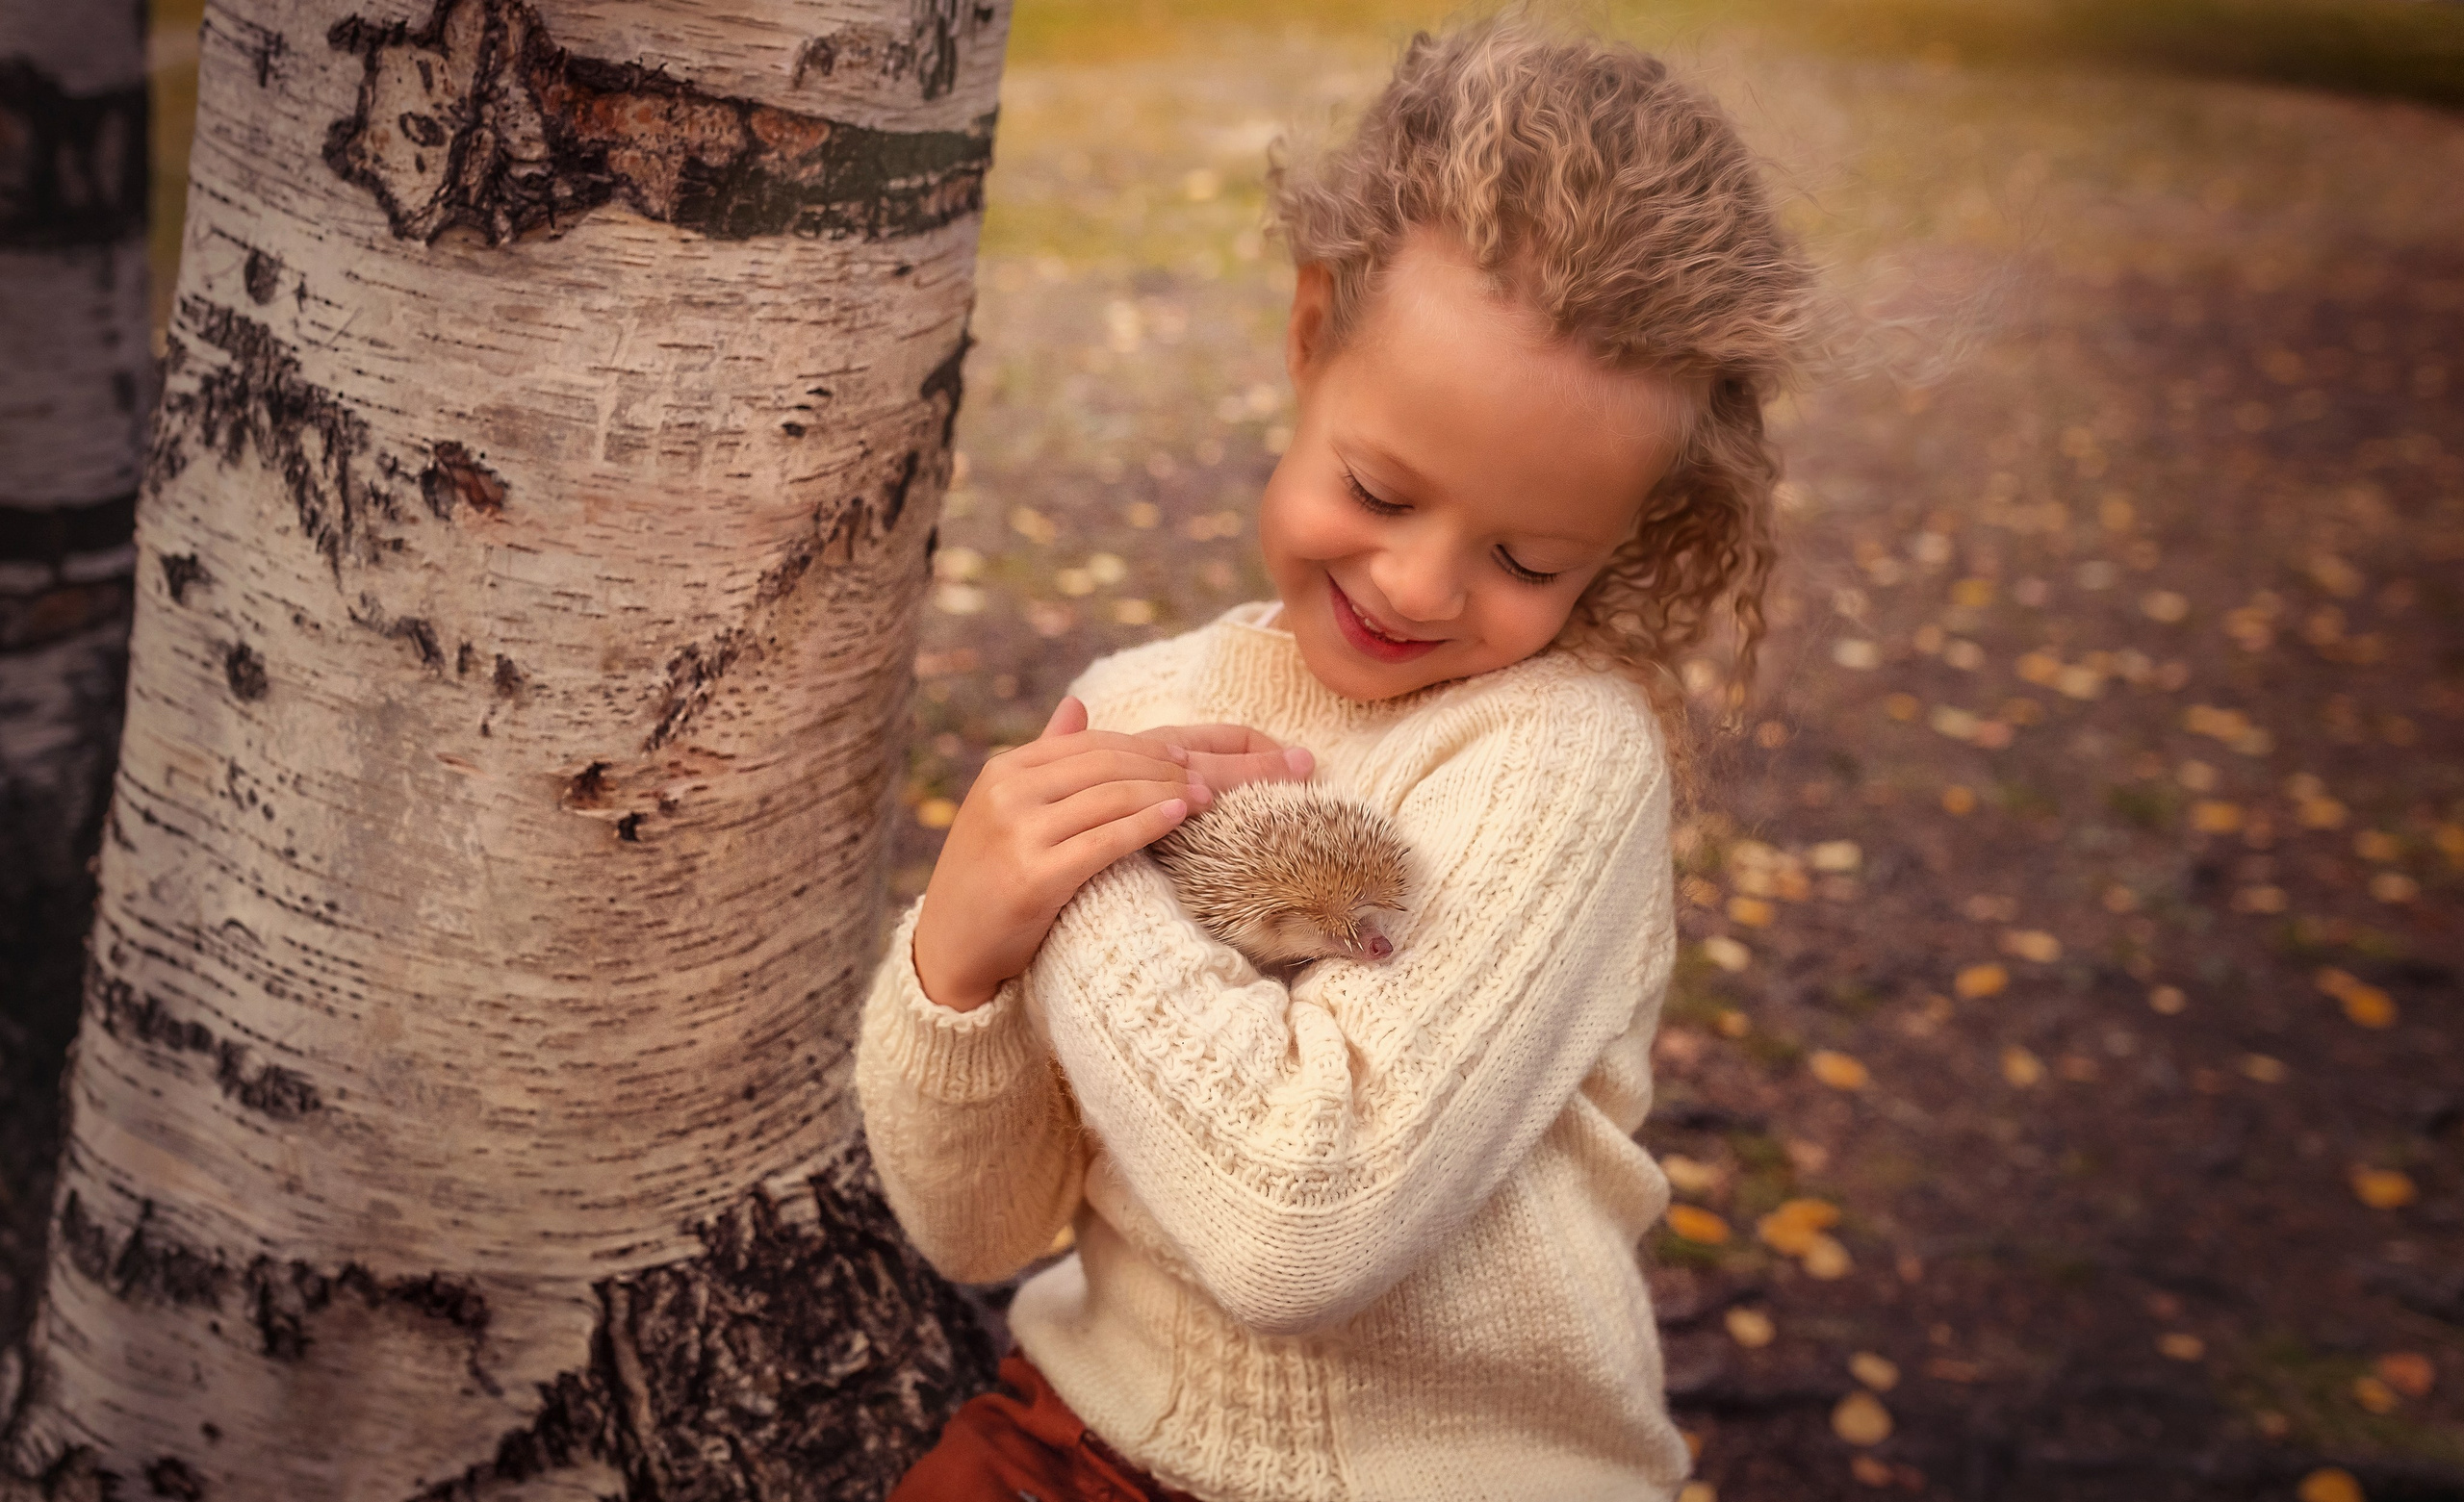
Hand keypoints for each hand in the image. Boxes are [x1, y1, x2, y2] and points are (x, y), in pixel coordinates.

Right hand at [912, 698, 1312, 1011]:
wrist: (946, 952)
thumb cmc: (989, 882)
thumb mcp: (1009, 811)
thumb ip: (1046, 759)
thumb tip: (1076, 706)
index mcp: (1010, 768)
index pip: (1099, 742)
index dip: (1157, 745)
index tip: (1205, 753)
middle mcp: (1011, 790)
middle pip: (1111, 762)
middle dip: (1175, 765)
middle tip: (1226, 774)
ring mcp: (1017, 831)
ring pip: (1110, 795)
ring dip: (1167, 791)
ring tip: (1211, 796)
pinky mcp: (1029, 875)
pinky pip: (1100, 840)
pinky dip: (1144, 824)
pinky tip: (1180, 817)